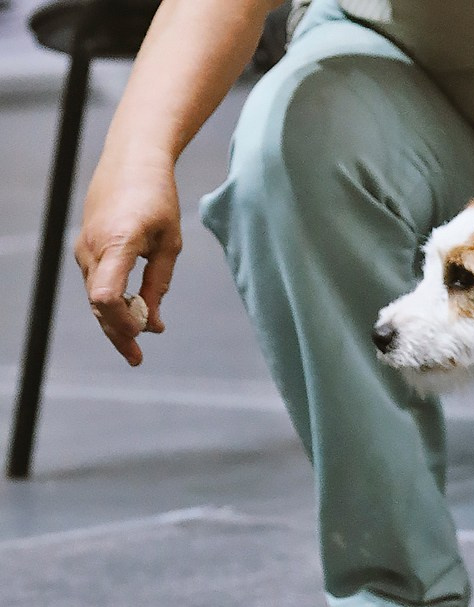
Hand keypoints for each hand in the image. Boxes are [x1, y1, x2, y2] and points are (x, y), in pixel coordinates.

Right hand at [74, 155, 181, 365]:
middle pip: (99, 304)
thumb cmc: (158, 200)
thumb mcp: (169, 243)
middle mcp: (93, 248)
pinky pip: (96, 284)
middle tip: (138, 358)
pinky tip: (132, 316)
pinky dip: (112, 304)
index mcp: (118, 243)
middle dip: (118, 334)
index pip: (105, 294)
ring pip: (95, 298)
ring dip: (115, 322)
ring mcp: (85, 249)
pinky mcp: (86, 250)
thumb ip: (159, 284)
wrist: (131, 162)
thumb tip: (153, 325)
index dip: (120, 321)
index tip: (140, 334)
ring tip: (136, 346)